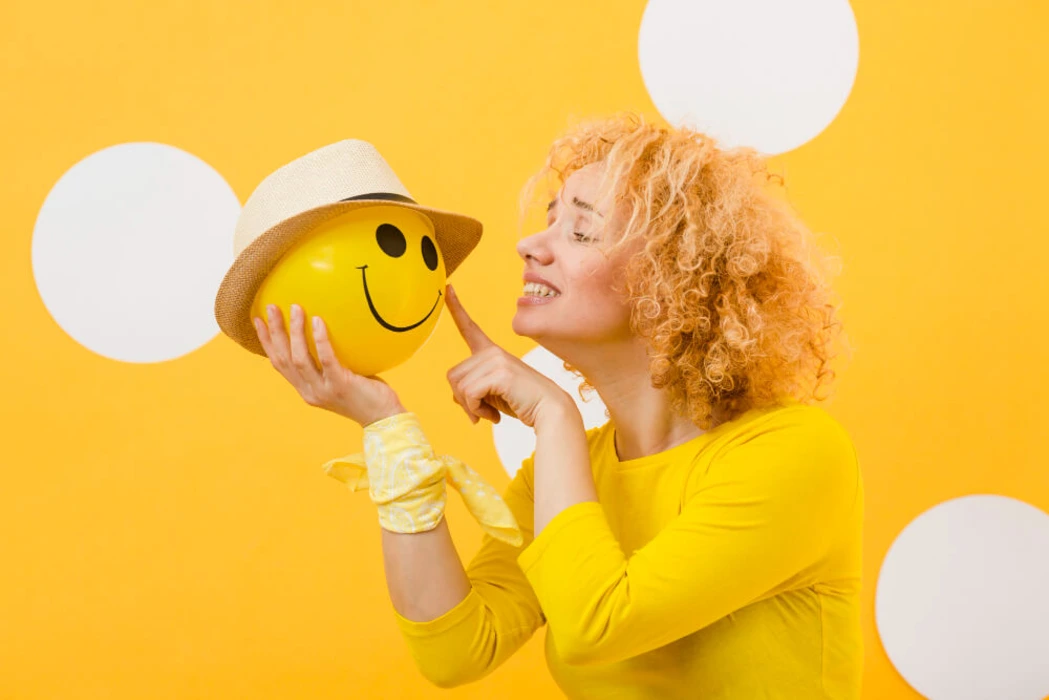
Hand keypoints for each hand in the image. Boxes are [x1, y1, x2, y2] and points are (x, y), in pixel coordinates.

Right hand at [253, 303, 405, 427]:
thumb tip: (328, 330)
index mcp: (306, 390)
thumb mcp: (341, 379)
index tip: (258, 321)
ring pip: (299, 359)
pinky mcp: (340, 385)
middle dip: (274, 333)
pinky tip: (318, 321)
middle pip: (283, 359)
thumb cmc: (367, 395)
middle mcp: (310, 391)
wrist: (384, 418)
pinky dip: (319, 340)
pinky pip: (326, 359)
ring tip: (294, 308)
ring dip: (294, 332)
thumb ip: (330, 363)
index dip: (267, 343)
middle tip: (271, 308)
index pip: (279, 364)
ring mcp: (323, 390)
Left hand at [444, 285, 571, 427]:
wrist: (550, 410)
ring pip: (459, 387)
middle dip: (463, 399)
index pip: (469, 327)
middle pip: (453, 376)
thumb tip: (456, 395)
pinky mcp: (499, 373)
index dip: (456, 308)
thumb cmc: (522, 403)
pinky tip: (494, 416)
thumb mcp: (492, 393)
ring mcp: (496, 359)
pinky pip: (469, 394)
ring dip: (471, 407)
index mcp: (491, 351)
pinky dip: (477, 410)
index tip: (446, 288)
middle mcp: (492, 351)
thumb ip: (472, 388)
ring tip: (490, 412)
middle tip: (482, 411)